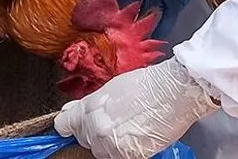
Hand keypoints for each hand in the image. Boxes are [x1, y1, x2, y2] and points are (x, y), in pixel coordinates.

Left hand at [54, 58, 217, 158]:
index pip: (64, 124)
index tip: (70, 126)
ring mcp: (112, 144)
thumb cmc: (147, 85)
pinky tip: (134, 136)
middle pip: (83, 138)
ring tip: (126, 128)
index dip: (68, 125)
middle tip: (112, 121)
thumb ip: (89, 104)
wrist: (174, 92)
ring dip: (108, 143)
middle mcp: (96, 128)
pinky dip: (123, 150)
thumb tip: (72, 110)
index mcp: (89, 108)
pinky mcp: (129, 155)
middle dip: (92, 132)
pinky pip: (117, 157)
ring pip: (99, 151)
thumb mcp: (110, 88)